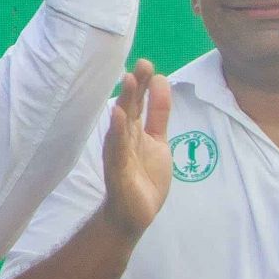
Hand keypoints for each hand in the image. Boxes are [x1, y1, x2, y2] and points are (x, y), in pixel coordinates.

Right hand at [100, 61, 172, 237]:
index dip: (144, 84)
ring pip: (122, 123)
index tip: (147, 64)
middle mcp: (125, 137)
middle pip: (130, 108)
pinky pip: (117, 148)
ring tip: (129, 80)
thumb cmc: (145, 177)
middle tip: (141, 63)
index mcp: (135, 130)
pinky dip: (116, 131)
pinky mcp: (117, 169)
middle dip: (135, 86)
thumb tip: (161, 81)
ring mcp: (119, 152)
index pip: (140, 103)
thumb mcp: (159, 141)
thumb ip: (159, 114)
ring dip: (125, 101)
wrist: (132, 214)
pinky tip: (117, 115)